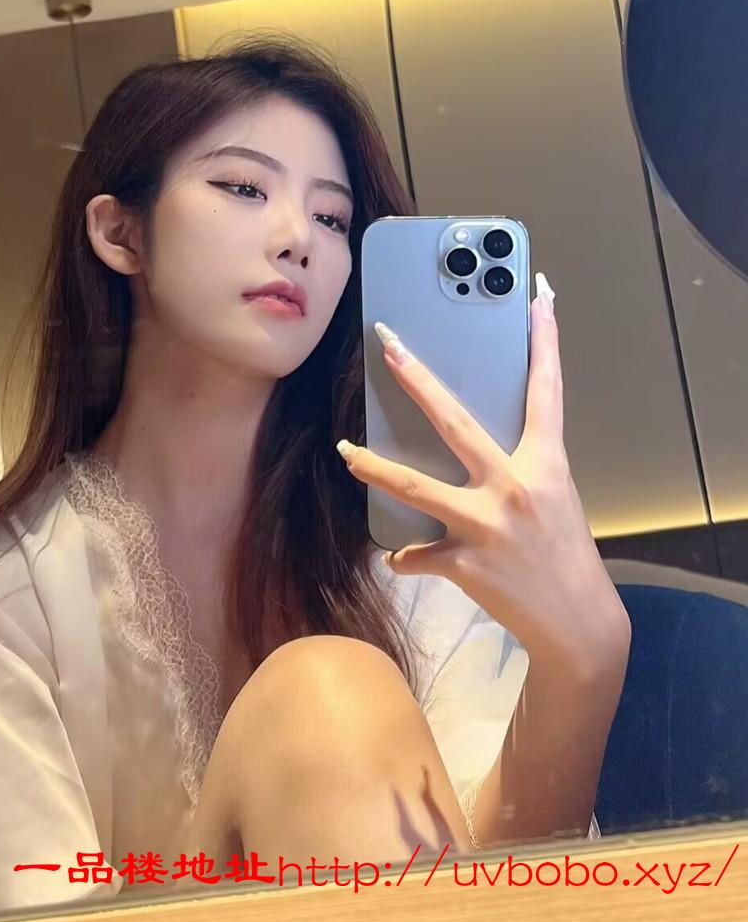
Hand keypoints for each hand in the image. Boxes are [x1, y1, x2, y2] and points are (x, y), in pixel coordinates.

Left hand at [337, 274, 629, 674]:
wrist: (577, 624)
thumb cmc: (563, 553)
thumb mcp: (554, 496)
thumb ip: (520, 465)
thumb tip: (477, 444)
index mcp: (545, 464)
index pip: (546, 392)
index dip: (545, 343)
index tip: (538, 297)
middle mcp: (514, 487)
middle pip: (456, 422)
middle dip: (419, 381)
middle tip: (389, 346)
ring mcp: (486, 525)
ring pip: (417, 486)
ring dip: (376, 467)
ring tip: (345, 449)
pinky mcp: (465, 563)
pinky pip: (418, 554)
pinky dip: (406, 554)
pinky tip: (399, 554)